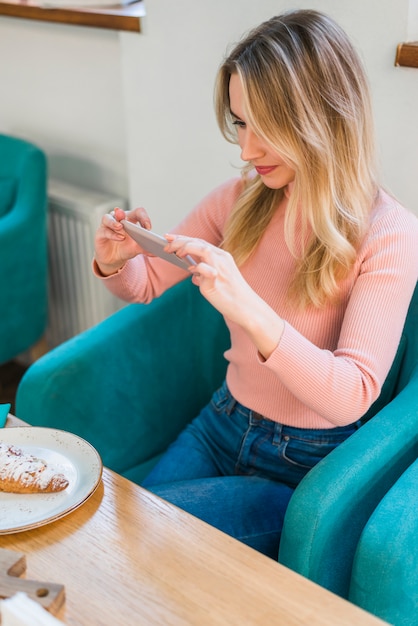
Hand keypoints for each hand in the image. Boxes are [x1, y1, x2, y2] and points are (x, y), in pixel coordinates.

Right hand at [94, 206, 151, 275]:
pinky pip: (105, 230)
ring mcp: (108, 225)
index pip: (138, 212)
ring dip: (115, 222)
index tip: (148, 228)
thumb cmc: (126, 248)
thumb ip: (146, 248)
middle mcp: (118, 219)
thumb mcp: (137, 248)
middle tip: (127, 219)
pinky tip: (119, 238)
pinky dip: (112, 234)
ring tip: (120, 227)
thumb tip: (156, 253)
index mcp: (130, 219)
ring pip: (109, 218)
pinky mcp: (100, 233)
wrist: (113, 258)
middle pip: (122, 212)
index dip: (143, 217)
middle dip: (125, 214)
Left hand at [165, 235, 284, 357]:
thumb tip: (194, 275)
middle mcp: (222, 260)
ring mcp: (219, 269)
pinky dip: (196, 269)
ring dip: (186, 248)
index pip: (200, 242)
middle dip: (180, 241)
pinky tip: (192, 272)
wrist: (245, 307)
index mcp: (223, 256)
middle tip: (166, 244)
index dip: (184, 238)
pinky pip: (203, 270)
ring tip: (175, 252)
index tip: (169, 237)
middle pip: (199, 243)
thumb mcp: (220, 279)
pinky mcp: (215, 282)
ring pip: (202, 249)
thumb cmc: (232, 294)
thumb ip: (206, 274)